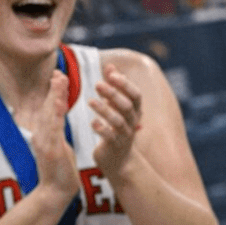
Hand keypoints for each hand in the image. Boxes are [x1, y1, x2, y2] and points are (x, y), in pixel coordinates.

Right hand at [19, 70, 78, 206]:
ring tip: (59, 80)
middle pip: (46, 108)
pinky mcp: (49, 150)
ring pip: (49, 115)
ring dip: (54, 96)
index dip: (53, 93)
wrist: (55, 192)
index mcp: (44, 135)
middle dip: (53, 89)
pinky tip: (59, 102)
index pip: (48, 109)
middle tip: (58, 71)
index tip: (58, 76)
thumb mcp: (57, 147)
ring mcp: (44, 142)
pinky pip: (53, 129)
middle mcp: (41, 136)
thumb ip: (56, 133)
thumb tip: (56, 121)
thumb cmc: (59, 171)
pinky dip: (55, 114)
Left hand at [89, 63, 142, 178]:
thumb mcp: (117, 106)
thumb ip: (114, 86)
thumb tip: (110, 65)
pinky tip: (92, 123)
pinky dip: (102, 129)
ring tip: (89, 101)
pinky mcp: (115, 146)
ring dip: (105, 110)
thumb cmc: (116, 127)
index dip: (125, 84)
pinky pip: (110, 137)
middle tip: (97, 84)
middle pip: (126, 105)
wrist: (118, 159)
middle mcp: (133, 121)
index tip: (111, 75)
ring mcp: (125, 134)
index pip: (135, 94)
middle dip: (113, 94)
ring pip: (118, 120)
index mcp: (134, 110)